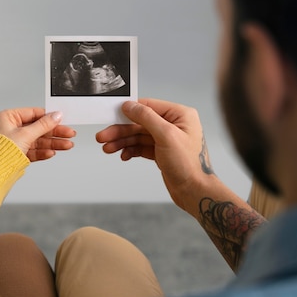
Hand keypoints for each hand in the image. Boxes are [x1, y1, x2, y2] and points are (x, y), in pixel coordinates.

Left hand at [0, 108, 75, 161]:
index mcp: (7, 117)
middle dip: (54, 133)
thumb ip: (43, 125)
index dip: (49, 117)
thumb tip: (55, 116)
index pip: (33, 114)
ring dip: (52, 143)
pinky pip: (33, 151)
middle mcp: (9, 128)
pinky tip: (52, 152)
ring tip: (66, 145)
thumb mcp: (25, 134)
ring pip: (37, 141)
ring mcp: (14, 142)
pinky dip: (43, 152)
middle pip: (37, 128)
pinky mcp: (17, 154)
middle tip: (68, 134)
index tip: (61, 120)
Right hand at [96, 98, 213, 210]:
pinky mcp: (161, 152)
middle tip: (103, 137)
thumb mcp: (166, 135)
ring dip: (122, 142)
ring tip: (107, 148)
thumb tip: (130, 106)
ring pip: (138, 136)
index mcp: (180, 115)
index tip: (111, 115)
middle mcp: (174, 124)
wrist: (194, 190)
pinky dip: (131, 150)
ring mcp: (167, 139)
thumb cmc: (188, 164)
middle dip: (121, 131)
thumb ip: (146, 118)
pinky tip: (123, 155)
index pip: (148, 107)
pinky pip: (141, 147)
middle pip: (140, 123)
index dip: (128, 111)